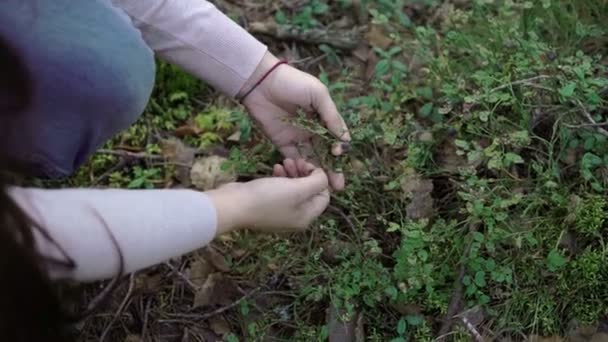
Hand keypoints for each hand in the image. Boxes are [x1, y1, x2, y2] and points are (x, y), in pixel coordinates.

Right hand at [207, 160, 329, 235]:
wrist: (233, 206)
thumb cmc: (268, 198)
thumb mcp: (298, 189)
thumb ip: (317, 182)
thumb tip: (324, 177)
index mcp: (306, 216)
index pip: (324, 196)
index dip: (320, 178)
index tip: (308, 165)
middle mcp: (296, 217)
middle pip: (309, 192)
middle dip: (305, 173)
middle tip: (296, 160)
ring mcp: (280, 212)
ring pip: (294, 189)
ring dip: (292, 173)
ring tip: (284, 161)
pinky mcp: (266, 205)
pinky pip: (280, 190)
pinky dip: (280, 177)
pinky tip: (275, 168)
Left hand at [238, 52, 350, 189]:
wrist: (261, 81)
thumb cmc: (293, 83)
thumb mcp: (318, 95)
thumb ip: (332, 116)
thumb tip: (346, 139)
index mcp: (323, 116)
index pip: (335, 138)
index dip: (339, 150)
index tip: (338, 157)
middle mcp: (312, 129)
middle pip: (325, 152)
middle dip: (332, 169)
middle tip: (338, 186)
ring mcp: (297, 137)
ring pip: (311, 158)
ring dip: (318, 173)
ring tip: (325, 188)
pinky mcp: (282, 142)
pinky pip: (293, 158)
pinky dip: (299, 168)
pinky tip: (306, 178)